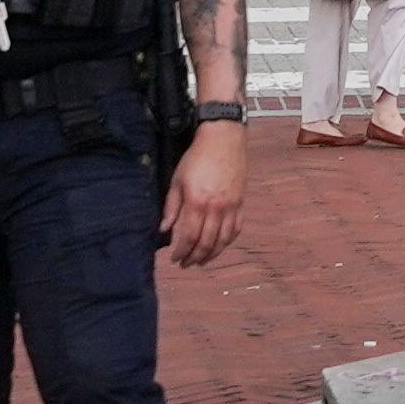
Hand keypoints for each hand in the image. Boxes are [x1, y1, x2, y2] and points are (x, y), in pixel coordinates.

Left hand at [160, 123, 248, 267]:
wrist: (223, 139)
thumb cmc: (196, 157)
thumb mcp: (177, 180)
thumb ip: (171, 207)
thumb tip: (164, 229)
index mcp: (197, 202)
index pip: (188, 236)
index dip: (180, 251)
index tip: (174, 258)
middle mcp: (216, 208)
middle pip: (206, 242)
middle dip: (194, 257)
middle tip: (186, 264)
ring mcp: (231, 206)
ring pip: (223, 240)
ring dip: (212, 254)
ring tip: (202, 261)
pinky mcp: (241, 202)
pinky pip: (236, 228)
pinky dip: (228, 241)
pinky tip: (220, 245)